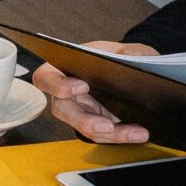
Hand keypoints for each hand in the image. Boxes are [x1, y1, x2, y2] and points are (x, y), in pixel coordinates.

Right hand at [33, 41, 157, 142]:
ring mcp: (80, 110)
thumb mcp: (124, 49)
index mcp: (65, 68)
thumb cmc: (118, 56)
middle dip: (86, 121)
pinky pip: (102, 134)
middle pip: (64, 111)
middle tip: (108, 125)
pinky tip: (138, 133)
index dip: (59, 85)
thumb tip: (138, 61)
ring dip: (112, 134)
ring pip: (86, 128)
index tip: (82, 86)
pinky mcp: (95, 123)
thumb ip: (129, 54)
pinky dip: (121, 136)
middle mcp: (66, 93)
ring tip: (135, 132)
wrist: (131, 70)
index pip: (47, 77)